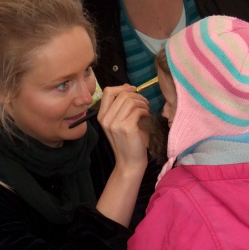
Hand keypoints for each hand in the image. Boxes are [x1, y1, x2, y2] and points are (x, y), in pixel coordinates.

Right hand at [96, 84, 149, 225]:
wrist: (129, 162)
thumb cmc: (128, 142)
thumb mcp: (119, 122)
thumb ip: (121, 106)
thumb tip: (128, 88)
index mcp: (101, 116)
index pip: (108, 92)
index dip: (122, 87)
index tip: (133, 90)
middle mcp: (105, 119)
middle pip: (121, 94)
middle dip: (136, 95)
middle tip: (144, 102)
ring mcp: (114, 123)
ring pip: (130, 101)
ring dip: (142, 103)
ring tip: (146, 109)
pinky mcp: (126, 127)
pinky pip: (137, 110)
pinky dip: (145, 111)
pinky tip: (146, 116)